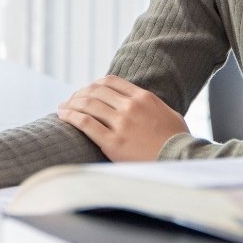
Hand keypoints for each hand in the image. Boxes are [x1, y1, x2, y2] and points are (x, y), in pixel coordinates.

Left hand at [57, 75, 189, 161]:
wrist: (180, 161)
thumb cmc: (177, 141)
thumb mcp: (169, 114)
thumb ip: (152, 106)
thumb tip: (143, 104)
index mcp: (143, 97)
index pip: (111, 81)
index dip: (95, 84)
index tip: (87, 91)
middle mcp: (130, 106)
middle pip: (96, 91)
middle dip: (80, 94)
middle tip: (71, 100)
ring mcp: (121, 123)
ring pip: (88, 104)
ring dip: (71, 104)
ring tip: (62, 108)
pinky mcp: (112, 142)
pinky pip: (85, 123)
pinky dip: (71, 116)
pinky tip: (63, 116)